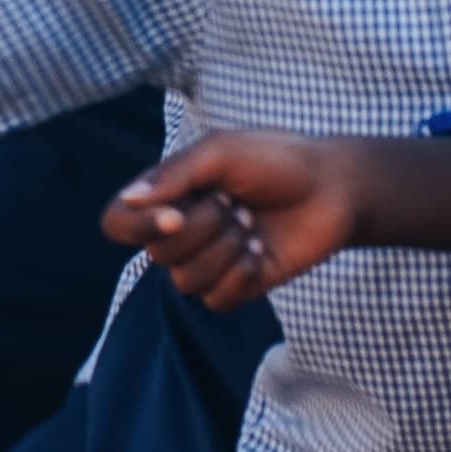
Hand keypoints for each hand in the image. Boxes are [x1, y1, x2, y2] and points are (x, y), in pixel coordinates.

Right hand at [111, 126, 370, 302]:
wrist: (333, 188)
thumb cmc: (276, 160)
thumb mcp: (221, 152)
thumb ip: (174, 175)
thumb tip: (131, 201)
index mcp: (167, 195)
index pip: (118, 222)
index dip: (137, 226)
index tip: (176, 213)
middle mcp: (180, 231)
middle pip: (158, 254)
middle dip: (202, 228)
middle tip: (234, 203)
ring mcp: (207, 262)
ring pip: (185, 281)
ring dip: (224, 250)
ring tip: (251, 224)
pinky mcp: (236, 287)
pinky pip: (215, 299)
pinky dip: (241, 274)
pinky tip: (259, 250)